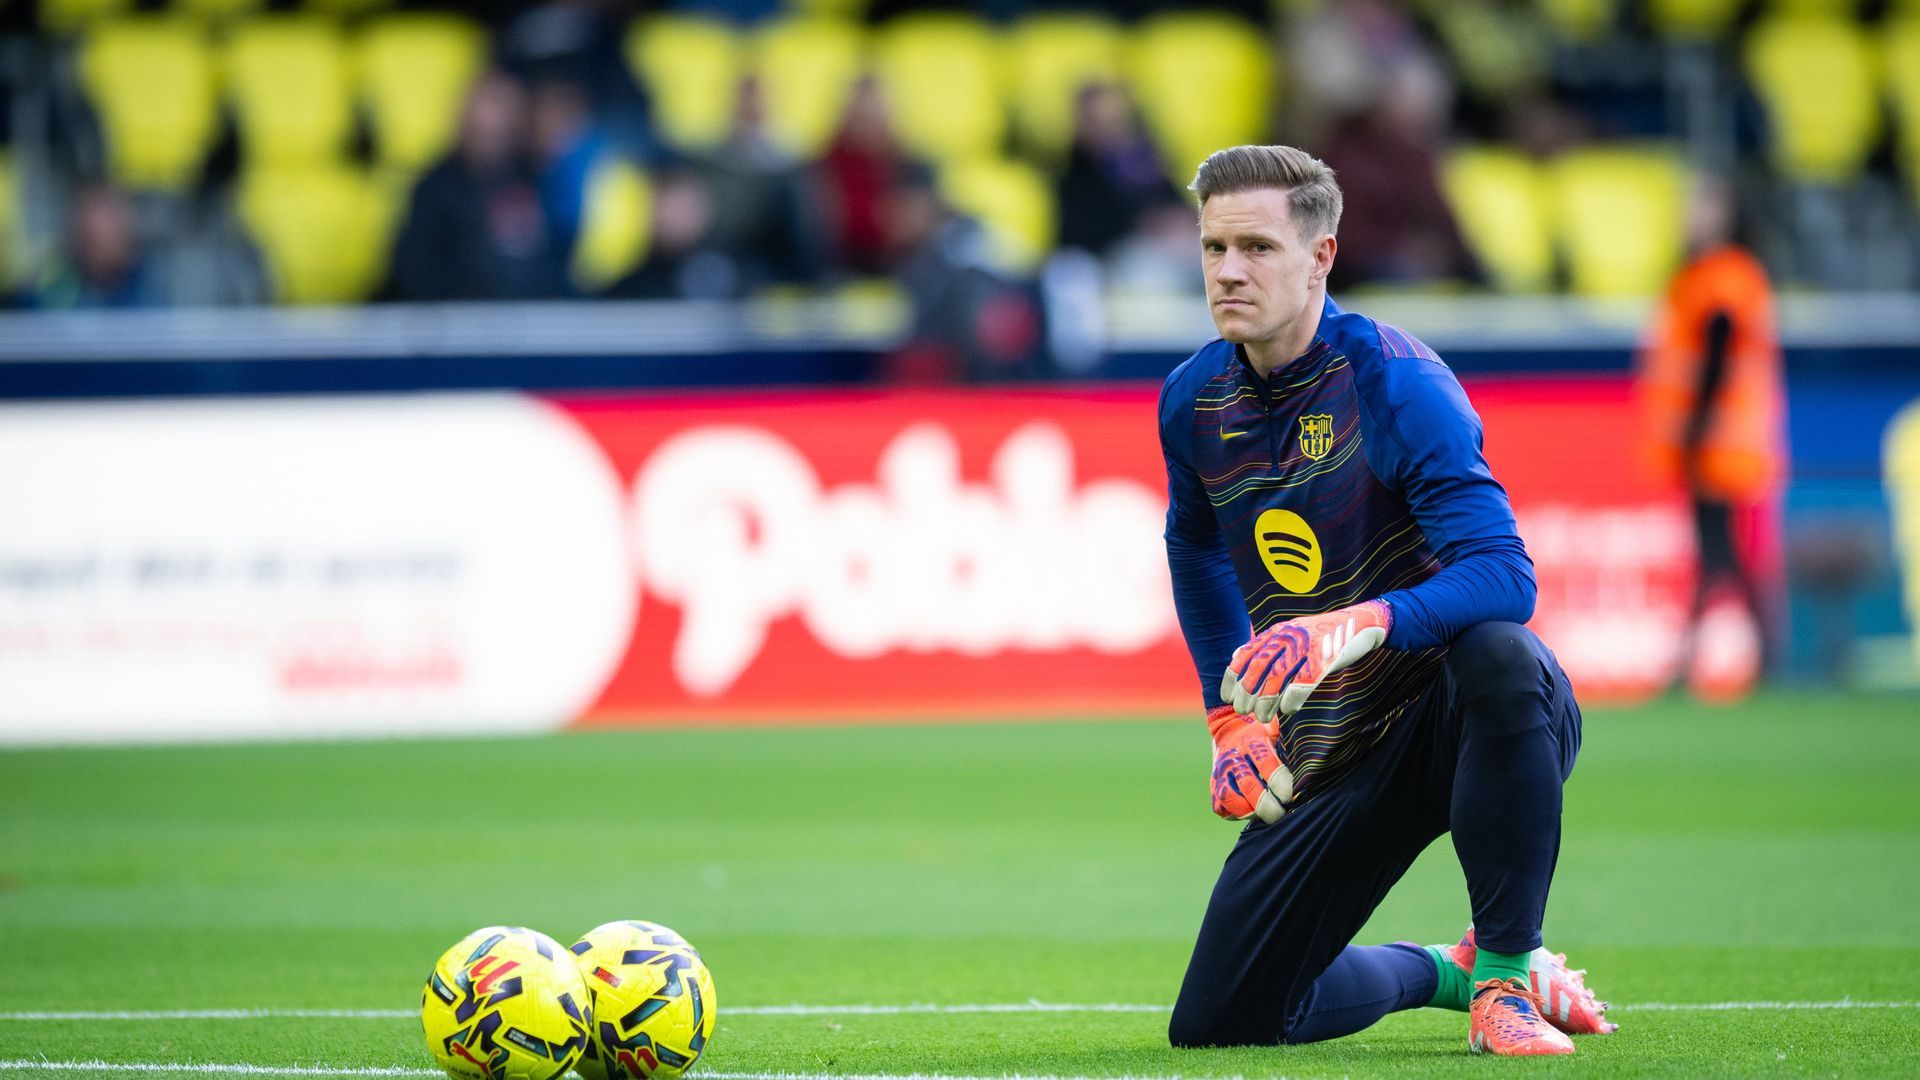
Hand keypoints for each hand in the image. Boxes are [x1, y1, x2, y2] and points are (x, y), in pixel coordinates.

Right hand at [1207, 705, 1294, 822]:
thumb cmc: (1266, 732)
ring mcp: (1221, 772)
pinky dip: (1235, 814)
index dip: (1282, 785)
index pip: (1268, 766)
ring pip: (1230, 800)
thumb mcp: (1279, 731)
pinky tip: (1250, 811)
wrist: (1231, 725)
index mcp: (1253, 742)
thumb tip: (1313, 768)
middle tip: (1282, 813)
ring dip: (1249, 812)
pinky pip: (1220, 807)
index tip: (1291, 796)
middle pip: (1249, 787)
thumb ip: (1292, 747)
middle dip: (1268, 806)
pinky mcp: (1214, 785)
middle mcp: (1234, 757)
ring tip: (1265, 815)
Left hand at [1220, 600, 1392, 723]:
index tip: (1227, 698)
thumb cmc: (1322, 635)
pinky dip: (1290, 702)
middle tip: (1243, 711)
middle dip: (1246, 694)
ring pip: (1277, 682)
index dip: (1232, 679)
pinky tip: (1287, 710)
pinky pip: (1300, 687)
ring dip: (1266, 704)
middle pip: (1258, 670)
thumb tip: (1234, 657)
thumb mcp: (1290, 633)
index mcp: (1276, 633)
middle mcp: (1288, 639)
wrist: (1360, 625)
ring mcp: (1305, 650)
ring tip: (1262, 717)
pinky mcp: (1322, 663)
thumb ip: (1265, 645)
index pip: (1244, 656)